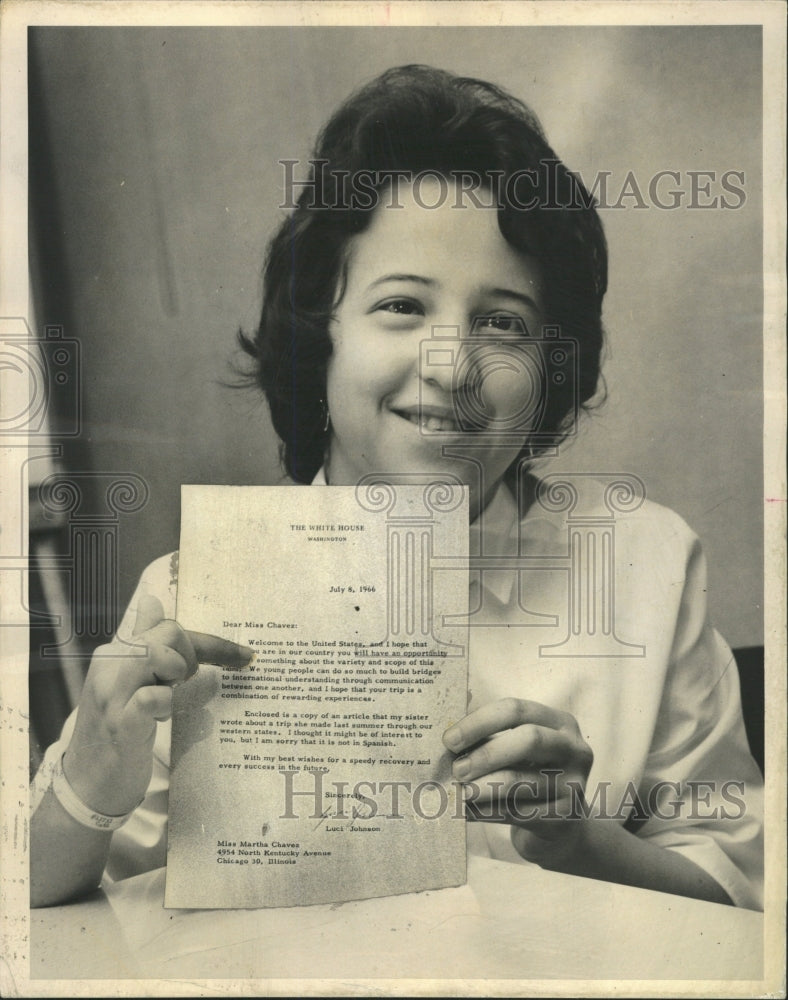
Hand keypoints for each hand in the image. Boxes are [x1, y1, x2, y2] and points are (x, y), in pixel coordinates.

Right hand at [64, 595, 252, 817]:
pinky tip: (161, 717)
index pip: (166, 626)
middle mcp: (109, 665)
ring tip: (171, 695)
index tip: (242, 657)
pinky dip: (166, 702)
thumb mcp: (129, 680)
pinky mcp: (120, 724)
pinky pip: (150, 697)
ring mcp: (111, 694)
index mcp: (115, 651)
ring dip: (179, 672)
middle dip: (194, 655)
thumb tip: (152, 601)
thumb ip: (144, 643)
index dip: (209, 641)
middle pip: (169, 632)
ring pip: (157, 655)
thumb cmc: (117, 727)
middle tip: (188, 684)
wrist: (87, 782)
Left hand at [443, 697, 593, 865]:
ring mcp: (574, 784)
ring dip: (482, 786)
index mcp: (560, 722)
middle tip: (456, 769)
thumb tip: (449, 738)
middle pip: (529, 740)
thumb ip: (490, 739)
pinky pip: (517, 812)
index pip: (516, 710)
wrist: (560, 826)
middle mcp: (574, 749)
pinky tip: (467, 811)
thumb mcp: (517, 751)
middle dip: (486, 754)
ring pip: (521, 781)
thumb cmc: (529, 776)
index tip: (449, 739)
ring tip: (459, 792)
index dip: (479, 722)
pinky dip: (486, 811)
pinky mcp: (564, 818)